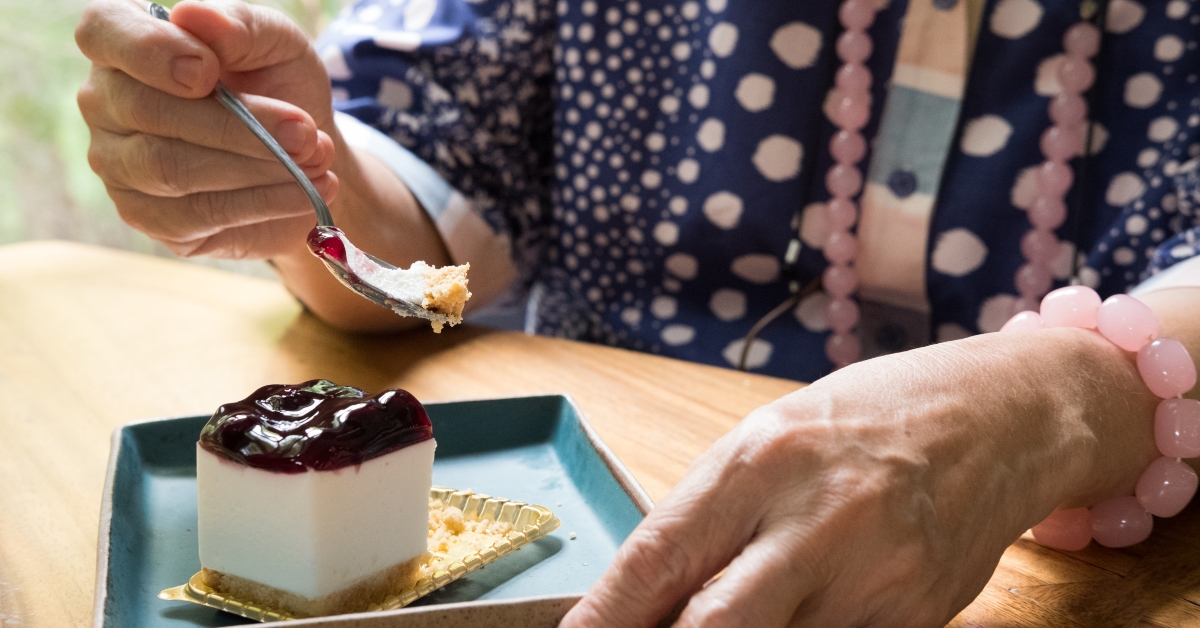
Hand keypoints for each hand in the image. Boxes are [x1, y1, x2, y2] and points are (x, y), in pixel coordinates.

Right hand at [76, 0, 338, 258]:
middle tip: (305, 133)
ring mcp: (118, 164)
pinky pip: (197, 214)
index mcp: (123, 41)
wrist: (303, 151)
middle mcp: (105, 102)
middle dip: (240, 126)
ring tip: (316, 160)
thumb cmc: (277, 82)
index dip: (151, 52)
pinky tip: (305, 192)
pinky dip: (261, 204)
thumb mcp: (276, 43)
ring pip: (173, 168)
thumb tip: (194, 16)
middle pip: (148, 112)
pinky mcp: (148, 216)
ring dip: (258, 168)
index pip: (103, 32)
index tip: (208, 72)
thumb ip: (239, 26)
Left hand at [561, 329, 1159, 626]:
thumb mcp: (770, 440)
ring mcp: (873, 576)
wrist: (999, 417)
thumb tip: (640, 597)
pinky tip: (792, 621)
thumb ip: (710, 517)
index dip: (604, 617)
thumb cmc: (867, 420)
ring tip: (718, 623)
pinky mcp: (916, 617)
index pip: (658, 556)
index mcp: (761, 460)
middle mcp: (816, 519)